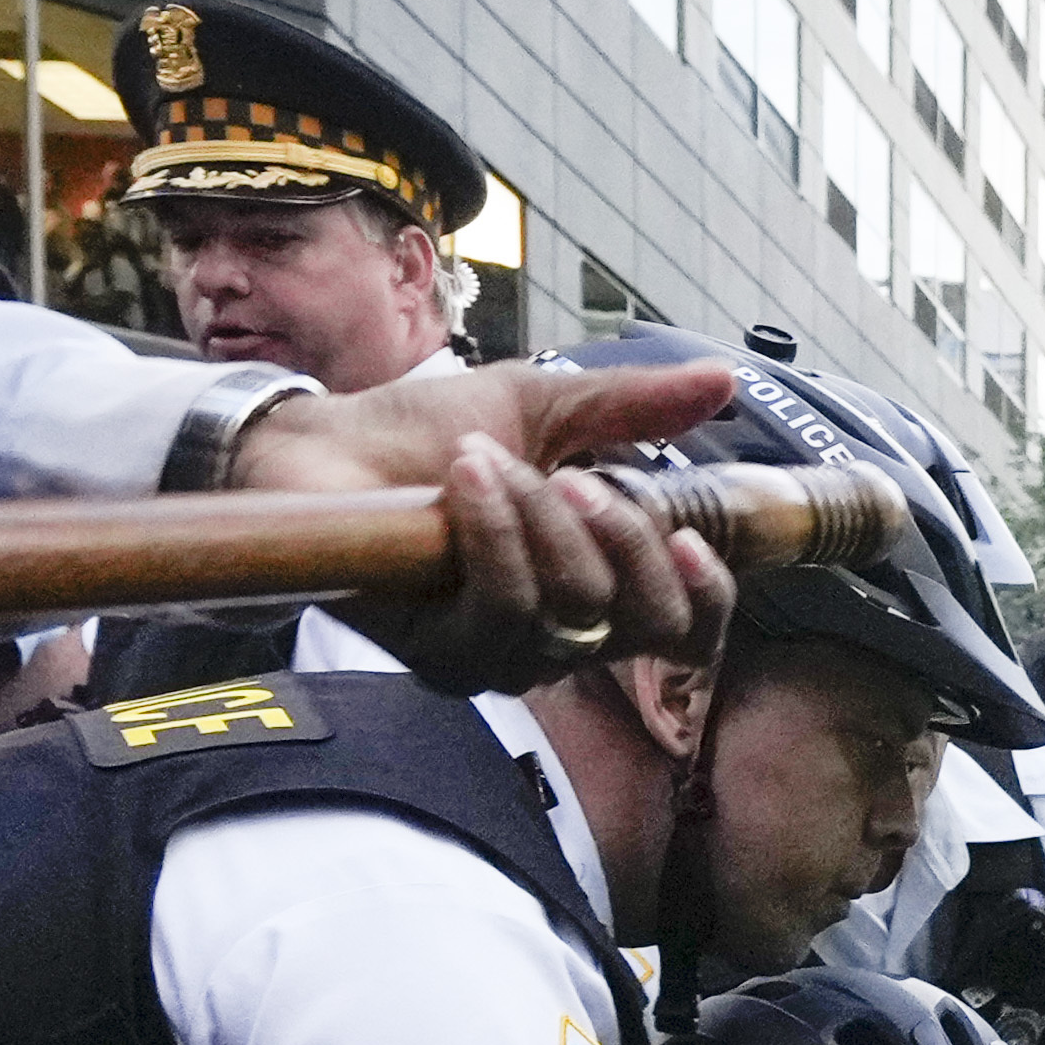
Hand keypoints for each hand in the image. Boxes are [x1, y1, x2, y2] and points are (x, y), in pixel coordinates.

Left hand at [230, 357, 738, 689]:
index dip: (707, 595)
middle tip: (575, 475)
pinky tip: (465, 481)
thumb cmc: (426, 435)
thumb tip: (724, 381)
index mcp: (597, 591)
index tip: (690, 536)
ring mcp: (504, 660)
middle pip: (644, 623)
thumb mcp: (542, 406)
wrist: (320, 447)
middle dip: (623, 538)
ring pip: (574, 608)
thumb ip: (631, 407)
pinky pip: (504, 610)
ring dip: (540, 520)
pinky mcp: (446, 663)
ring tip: (485, 459)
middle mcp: (561, 642)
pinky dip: (494, 534)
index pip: (685, 629)